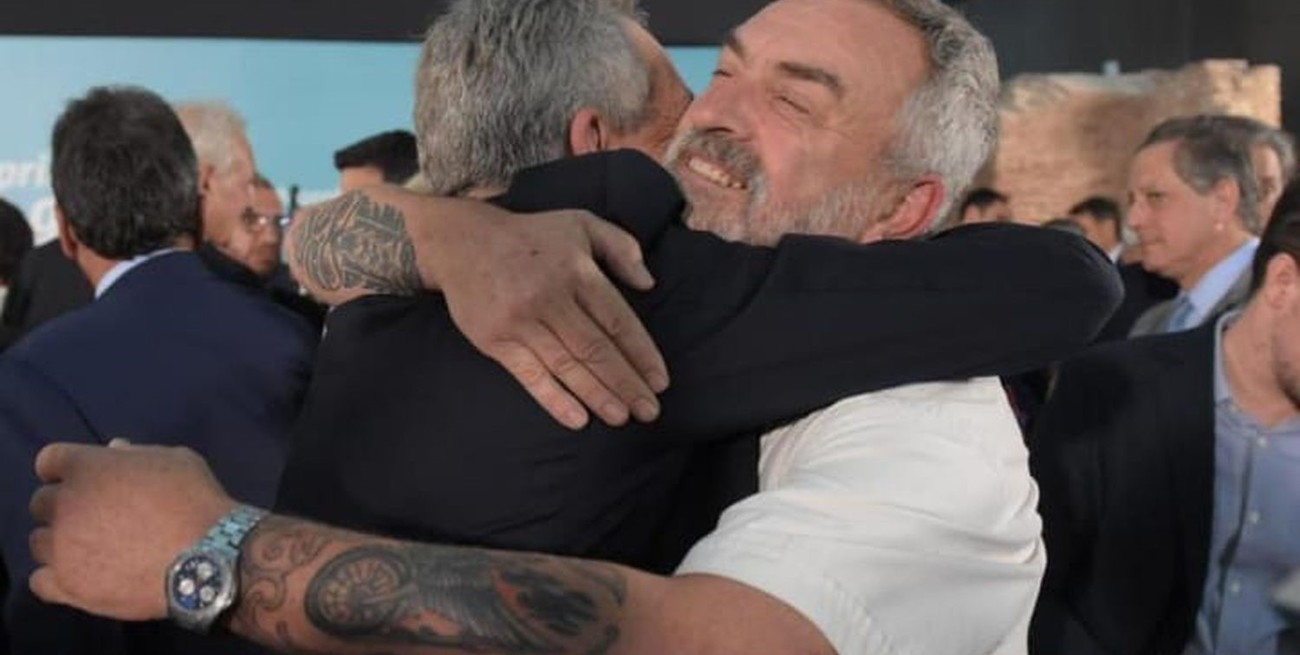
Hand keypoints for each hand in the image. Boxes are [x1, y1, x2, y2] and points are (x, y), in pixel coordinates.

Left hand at [28, 441, 236, 620]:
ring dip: (60, 541)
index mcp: (87, 467)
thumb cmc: (195, 501)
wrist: (207, 558)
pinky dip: (55, 575)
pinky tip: (81, 573)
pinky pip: (39, 580)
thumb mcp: (175, 461)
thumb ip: (137, 454)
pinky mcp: (67, 584)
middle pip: (41, 502)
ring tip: (91, 549)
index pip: (50, 461)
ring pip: (39, 542)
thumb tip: (115, 449)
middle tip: (95, 516)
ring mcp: (62, 547)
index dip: (68, 469)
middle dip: (64, 506)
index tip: (87, 479)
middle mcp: (65, 505)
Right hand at [421, 203, 670, 428]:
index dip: (641, 354)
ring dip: (597, 396)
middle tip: (649, 411)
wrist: (463, 242)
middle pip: (595, 349)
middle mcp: (550, 298)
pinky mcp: (495, 340)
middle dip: (626, 384)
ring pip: (567, 366)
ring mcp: (521, 322)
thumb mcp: (582, 224)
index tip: (660, 381)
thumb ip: (621, 247)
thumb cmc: (532, 236)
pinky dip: (554, 399)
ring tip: (622, 418)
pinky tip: (577, 419)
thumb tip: (648, 283)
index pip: (617, 321)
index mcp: (576, 272)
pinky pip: (530, 375)